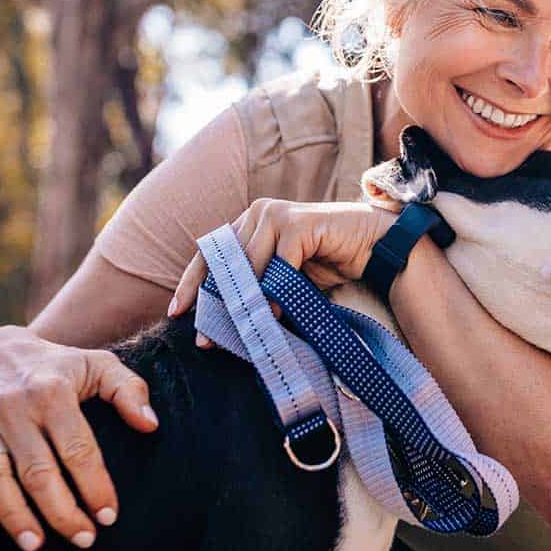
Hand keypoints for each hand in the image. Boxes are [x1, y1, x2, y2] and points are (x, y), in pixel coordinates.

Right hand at [0, 325, 158, 550]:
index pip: (78, 448)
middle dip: (61, 510)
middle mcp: (13, 405)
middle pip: (38, 470)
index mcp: (53, 392)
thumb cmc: (56, 367)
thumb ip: (129, 390)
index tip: (108, 515)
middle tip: (82, 539)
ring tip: (34, 544)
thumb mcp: (98, 365)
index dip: (94, 485)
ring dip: (12, 513)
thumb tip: (150, 426)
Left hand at [165, 198, 395, 346]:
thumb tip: (220, 324)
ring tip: (239, 333)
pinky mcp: (299, 222)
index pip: (210, 253)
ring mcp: (277, 214)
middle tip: (206, 338)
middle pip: (224, 261)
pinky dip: (275, 292)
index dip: (192, 283)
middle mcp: (257, 212)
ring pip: (248, 264)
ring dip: (244, 302)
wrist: (373, 246)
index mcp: (248, 222)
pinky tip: (273, 316)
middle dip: (214, 302)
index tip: (177, 313)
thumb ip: (255, 288)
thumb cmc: (328, 263)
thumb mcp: (283, 278)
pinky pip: (279, 264)